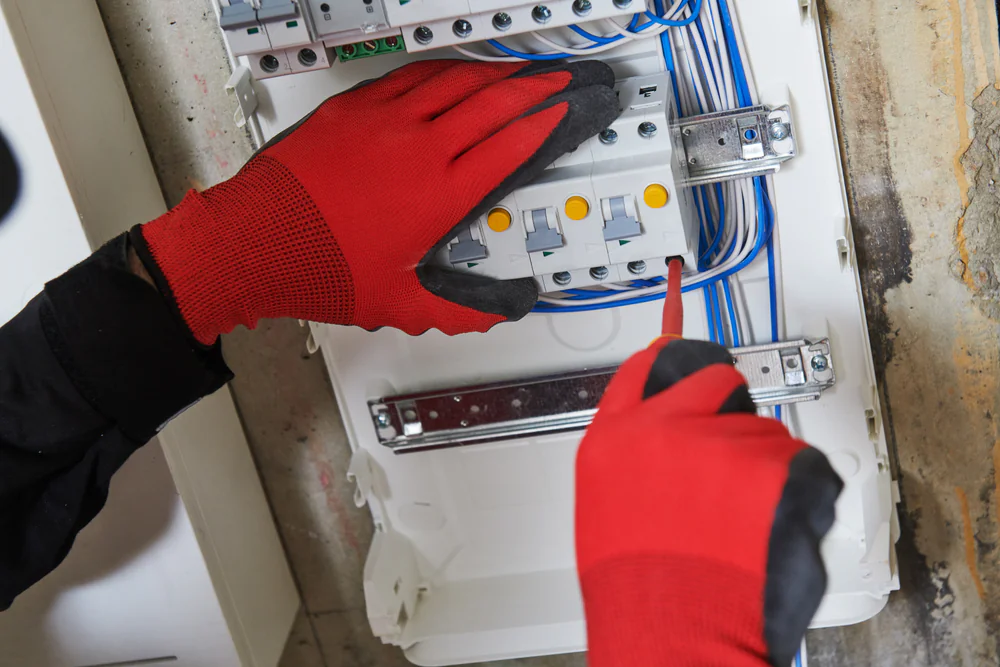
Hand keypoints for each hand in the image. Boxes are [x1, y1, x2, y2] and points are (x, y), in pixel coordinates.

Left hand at [131, 59, 618, 343]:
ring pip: (455, 81)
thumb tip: (490, 315)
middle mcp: (420, 149)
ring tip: (514, 69)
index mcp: (440, 194)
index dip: (543, 124)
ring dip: (492, 72)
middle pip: (493, 103)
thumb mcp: (397, 302)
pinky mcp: (354, 109)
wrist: (255, 240)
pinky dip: (441, 70)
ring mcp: (386, 122)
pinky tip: (451, 70)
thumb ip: (454, 311)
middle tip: (554, 80)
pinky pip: (411, 77)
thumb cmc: (318, 265)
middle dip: (533, 88)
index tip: (560, 112)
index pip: (510, 146)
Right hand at [575, 339, 842, 666]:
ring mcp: (718, 442)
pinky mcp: (770, 465)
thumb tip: (663, 441)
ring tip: (740, 518)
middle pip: (715, 380)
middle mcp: (664, 427)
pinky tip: (766, 523)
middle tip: (731, 459)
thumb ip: (634, 457)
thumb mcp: (606, 505)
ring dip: (762, 464)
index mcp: (616, 437)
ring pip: (764, 429)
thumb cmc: (639, 589)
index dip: (669, 359)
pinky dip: (797, 488)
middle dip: (729, 410)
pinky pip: (801, 460)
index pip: (644, 368)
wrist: (672, 631)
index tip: (682, 349)